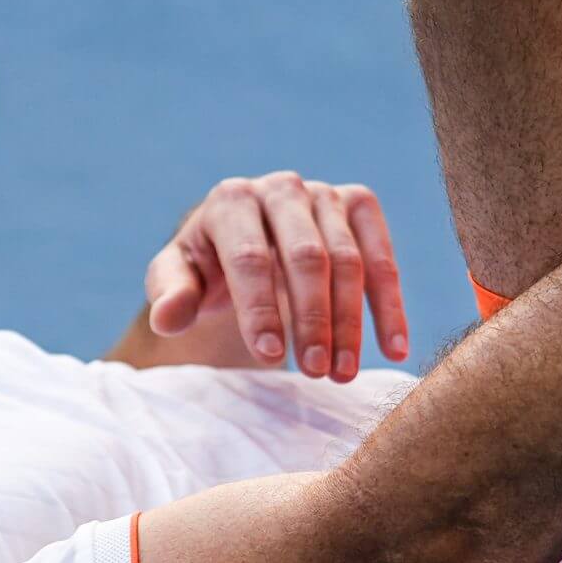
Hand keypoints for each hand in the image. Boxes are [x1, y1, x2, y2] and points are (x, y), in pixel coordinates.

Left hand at [143, 172, 407, 379]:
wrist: (245, 240)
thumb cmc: (207, 265)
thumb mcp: (177, 278)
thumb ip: (169, 295)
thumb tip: (167, 318)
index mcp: (230, 201)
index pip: (249, 258)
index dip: (260, 309)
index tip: (269, 357)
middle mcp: (281, 188)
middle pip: (306, 258)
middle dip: (313, 319)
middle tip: (315, 373)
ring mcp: (324, 194)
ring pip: (349, 261)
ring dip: (351, 322)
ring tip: (343, 374)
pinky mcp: (359, 205)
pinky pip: (382, 258)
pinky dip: (390, 306)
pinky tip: (394, 349)